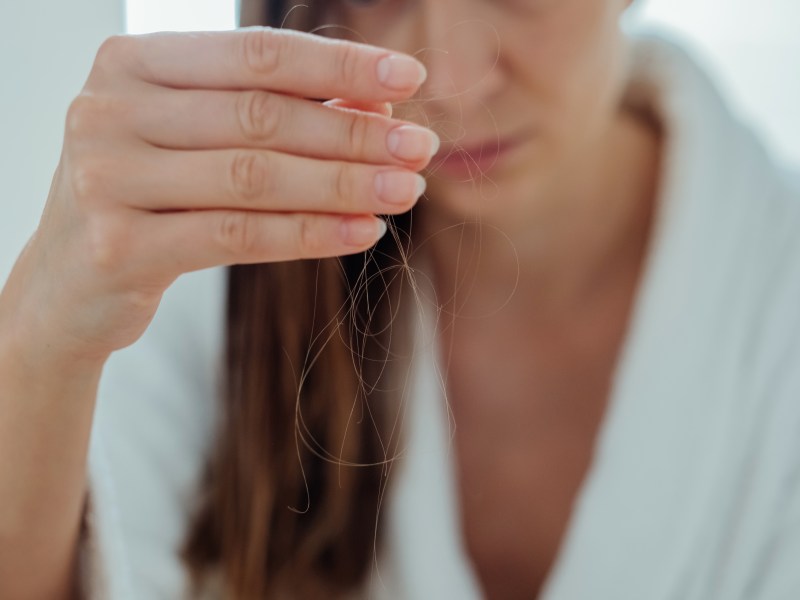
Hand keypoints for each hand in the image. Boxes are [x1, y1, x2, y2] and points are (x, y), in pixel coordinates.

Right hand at [0, 26, 437, 363]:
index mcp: (132, 64)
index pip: (255, 55)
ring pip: (254, 177)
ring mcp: (106, 178)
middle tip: (421, 149)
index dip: (339, 65)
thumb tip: (377, 102)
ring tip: (406, 190)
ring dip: (344, 184)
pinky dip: (310, 234)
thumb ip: (274, 113)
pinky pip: (237, 237)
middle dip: (354, 133)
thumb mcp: (200, 142)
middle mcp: (109, 110)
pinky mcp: (119, 246)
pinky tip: (362, 232)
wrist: (69, 282)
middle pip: (261, 117)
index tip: (410, 76)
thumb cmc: (149, 198)